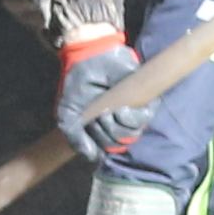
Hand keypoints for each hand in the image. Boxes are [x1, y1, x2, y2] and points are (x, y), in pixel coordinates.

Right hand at [53, 30, 147, 164]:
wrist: (89, 57)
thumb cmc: (77, 83)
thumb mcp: (68, 114)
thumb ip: (75, 138)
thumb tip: (93, 157)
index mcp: (101, 126)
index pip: (106, 147)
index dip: (99, 144)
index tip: (90, 129)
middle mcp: (117, 120)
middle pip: (120, 143)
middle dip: (108, 133)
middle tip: (100, 116)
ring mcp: (131, 110)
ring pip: (132, 134)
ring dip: (119, 126)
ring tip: (109, 111)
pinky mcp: (144, 98)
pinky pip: (145, 118)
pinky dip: (132, 117)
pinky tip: (121, 109)